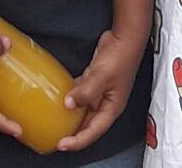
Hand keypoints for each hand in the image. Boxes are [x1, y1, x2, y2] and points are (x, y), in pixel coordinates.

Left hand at [57, 26, 145, 149]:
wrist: (125, 37)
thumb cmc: (122, 56)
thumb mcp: (102, 76)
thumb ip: (85, 92)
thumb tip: (69, 103)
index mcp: (112, 107)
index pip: (93, 131)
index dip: (78, 141)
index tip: (62, 144)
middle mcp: (106, 103)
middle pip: (88, 124)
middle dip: (73, 132)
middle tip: (56, 137)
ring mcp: (100, 92)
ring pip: (83, 110)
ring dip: (71, 115)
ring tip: (56, 120)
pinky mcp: (94, 82)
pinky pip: (80, 94)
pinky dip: (71, 97)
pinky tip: (61, 96)